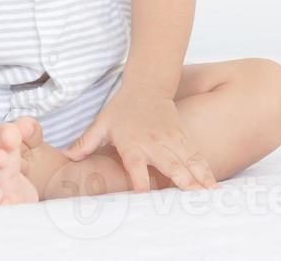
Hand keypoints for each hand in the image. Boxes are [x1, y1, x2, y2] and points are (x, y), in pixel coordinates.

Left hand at [62, 88, 218, 191]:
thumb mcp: (101, 124)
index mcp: (132, 142)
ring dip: (200, 176)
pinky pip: (196, 155)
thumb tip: (66, 156)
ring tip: (209, 193)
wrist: (147, 86)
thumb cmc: (122, 109)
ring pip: (188, 160)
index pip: (134, 164)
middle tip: (191, 194)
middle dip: (181, 178)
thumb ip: (86, 142)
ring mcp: (172, 140)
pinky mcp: (183, 137)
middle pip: (169, 162)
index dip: (138, 179)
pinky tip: (214, 186)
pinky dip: (206, 170)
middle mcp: (154, 143)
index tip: (144, 193)